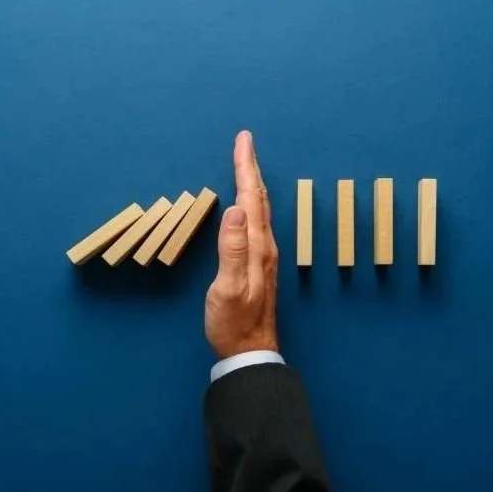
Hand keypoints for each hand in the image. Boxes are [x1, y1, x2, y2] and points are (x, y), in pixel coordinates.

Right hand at [205, 131, 279, 358]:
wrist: (249, 350)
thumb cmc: (233, 322)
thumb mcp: (228, 288)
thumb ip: (231, 249)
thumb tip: (235, 209)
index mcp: (257, 247)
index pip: (250, 198)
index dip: (245, 168)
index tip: (243, 140)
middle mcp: (264, 246)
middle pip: (258, 199)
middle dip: (250, 168)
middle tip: (244, 142)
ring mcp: (263, 255)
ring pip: (259, 210)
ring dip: (251, 184)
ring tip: (245, 165)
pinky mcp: (258, 264)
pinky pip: (256, 222)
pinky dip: (250, 203)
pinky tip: (247, 205)